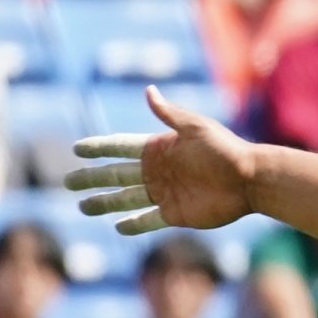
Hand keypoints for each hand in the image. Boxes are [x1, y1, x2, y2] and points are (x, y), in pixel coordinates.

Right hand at [66, 85, 257, 233]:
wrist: (250, 179)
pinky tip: (116, 227)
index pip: (120, 148)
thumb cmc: (226, 150)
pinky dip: (132, 224)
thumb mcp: (196, 128)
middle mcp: (158, 171)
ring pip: (125, 199)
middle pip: (116, 175)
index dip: (99, 148)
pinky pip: (148, 220)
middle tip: (67, 182)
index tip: (77, 148)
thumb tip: (148, 91)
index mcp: (160, 148)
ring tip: (82, 206)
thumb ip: (169, 114)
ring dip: (104, 203)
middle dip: (92, 178)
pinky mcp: (175, 214)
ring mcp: (165, 193)